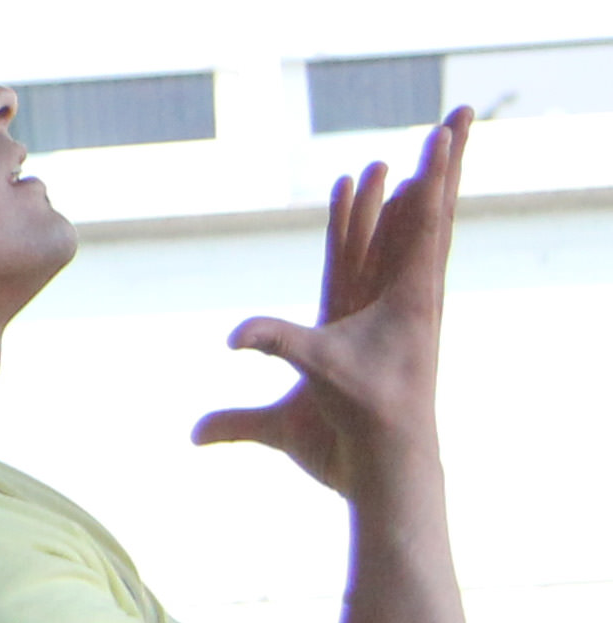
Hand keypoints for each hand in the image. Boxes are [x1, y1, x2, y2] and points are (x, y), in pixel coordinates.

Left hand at [195, 109, 467, 496]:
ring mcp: (397, 314)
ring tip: (430, 148)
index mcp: (342, 323)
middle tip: (401, 151)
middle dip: (397, 196)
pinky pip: (417, 255)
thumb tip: (193, 434)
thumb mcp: (273, 429)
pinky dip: (424, 219)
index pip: (343, 258)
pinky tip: (429, 184)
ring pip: (409, 239)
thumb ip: (234, 423)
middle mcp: (374, 312)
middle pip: (387, 239)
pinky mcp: (413, 320)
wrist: (378, 474)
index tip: (351, 179)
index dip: (349, 221)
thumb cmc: (338, 451)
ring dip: (418, 194)